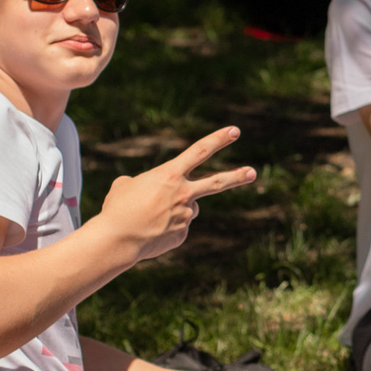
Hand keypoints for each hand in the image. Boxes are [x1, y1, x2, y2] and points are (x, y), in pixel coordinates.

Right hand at [95, 125, 258, 261]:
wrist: (117, 240)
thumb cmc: (117, 209)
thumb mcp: (126, 185)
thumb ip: (145, 183)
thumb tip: (154, 194)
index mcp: (170, 175)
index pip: (200, 151)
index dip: (219, 139)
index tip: (234, 131)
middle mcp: (184, 193)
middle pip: (217, 182)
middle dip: (237, 176)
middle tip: (253, 172)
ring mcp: (186, 215)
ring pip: (188, 208)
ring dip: (174, 210)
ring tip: (150, 217)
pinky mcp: (183, 234)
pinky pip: (178, 227)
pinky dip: (165, 228)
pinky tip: (150, 231)